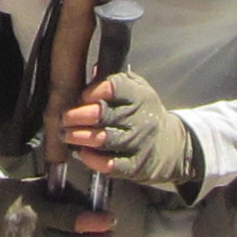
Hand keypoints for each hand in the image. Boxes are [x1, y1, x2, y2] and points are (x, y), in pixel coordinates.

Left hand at [65, 72, 201, 200]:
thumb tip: (94, 70)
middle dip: (79, 115)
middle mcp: (140, 119)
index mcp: (139, 96)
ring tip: (67, 134)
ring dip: (80, 136)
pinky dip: (92, 159)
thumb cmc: (145, 114)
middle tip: (65, 117)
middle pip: (106, 114)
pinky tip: (82, 153)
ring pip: (104, 139)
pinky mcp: (135, 165)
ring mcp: (138, 143)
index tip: (83, 95)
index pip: (118, 88)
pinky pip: (110, 164)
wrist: (171, 146)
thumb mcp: (138, 91)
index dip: (97, 90)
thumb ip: (117, 81)